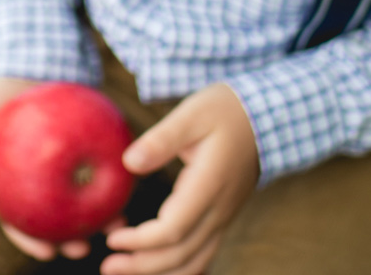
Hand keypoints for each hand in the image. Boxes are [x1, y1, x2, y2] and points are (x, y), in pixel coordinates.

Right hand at [0, 77, 103, 261]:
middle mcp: (38, 185)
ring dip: (99, 219)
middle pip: (53, 222)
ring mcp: (64, 170)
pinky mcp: (86, 152)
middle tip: (83, 248)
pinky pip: (101, 169)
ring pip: (83, 202)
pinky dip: (114, 180)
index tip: (47, 252)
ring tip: (118, 225)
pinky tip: (128, 185)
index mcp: (10, 186)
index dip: (30, 240)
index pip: (16, 222)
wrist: (29, 66)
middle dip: (69, 241)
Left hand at [101, 83, 259, 274]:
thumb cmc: (224, 111)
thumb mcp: (191, 114)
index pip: (174, 230)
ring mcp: (223, 216)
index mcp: (209, 185)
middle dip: (142, 265)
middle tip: (107, 265)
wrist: (263, 118)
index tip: (113, 240)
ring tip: (124, 269)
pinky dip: (179, 267)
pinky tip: (155, 267)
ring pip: (194, 261)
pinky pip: (202, 254)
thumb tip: (129, 162)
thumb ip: (160, 139)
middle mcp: (219, 209)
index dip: (141, 241)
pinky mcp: (222, 217)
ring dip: (159, 272)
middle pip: (181, 254)